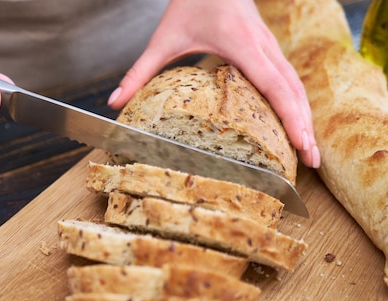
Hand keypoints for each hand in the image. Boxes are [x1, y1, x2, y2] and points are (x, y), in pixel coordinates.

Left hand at [107, 0, 319, 167]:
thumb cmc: (189, 2)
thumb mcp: (163, 39)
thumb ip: (139, 72)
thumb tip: (112, 102)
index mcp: (242, 45)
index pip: (275, 86)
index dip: (291, 116)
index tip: (302, 144)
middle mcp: (263, 46)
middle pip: (294, 91)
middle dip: (306, 127)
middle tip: (312, 161)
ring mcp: (270, 46)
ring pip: (297, 84)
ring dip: (306, 116)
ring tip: (310, 151)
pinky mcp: (268, 48)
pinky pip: (290, 78)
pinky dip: (297, 103)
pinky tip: (296, 124)